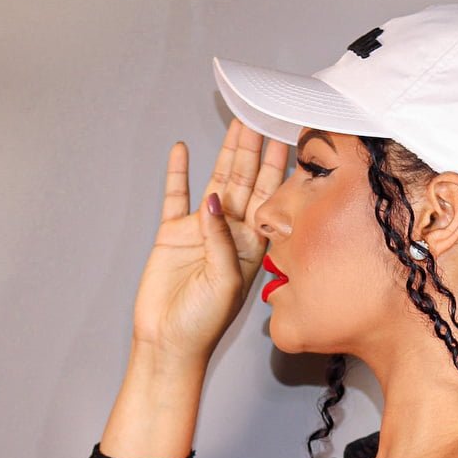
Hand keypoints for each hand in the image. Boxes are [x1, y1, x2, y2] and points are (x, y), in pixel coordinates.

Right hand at [131, 118, 288, 360]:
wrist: (168, 342)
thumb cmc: (204, 323)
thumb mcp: (225, 282)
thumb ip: (222, 241)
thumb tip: (213, 200)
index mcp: (253, 246)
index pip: (270, 198)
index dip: (279, 169)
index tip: (289, 138)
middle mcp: (231, 234)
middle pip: (246, 182)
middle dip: (254, 150)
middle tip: (261, 116)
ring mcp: (201, 231)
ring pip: (217, 182)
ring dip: (226, 153)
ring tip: (235, 122)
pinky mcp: (173, 234)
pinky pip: (176, 196)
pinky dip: (178, 173)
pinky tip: (181, 149)